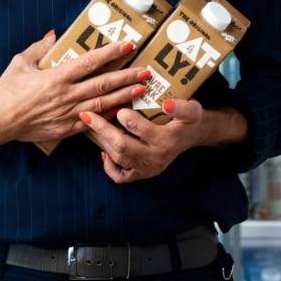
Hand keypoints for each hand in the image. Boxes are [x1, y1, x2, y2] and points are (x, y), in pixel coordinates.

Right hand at [0, 30, 149, 144]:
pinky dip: (108, 116)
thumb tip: (54, 34)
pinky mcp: (66, 129)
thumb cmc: (6, 90)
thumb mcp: (20, 63)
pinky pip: (93, 122)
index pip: (90, 62)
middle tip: (146, 71)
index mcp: (56, 77)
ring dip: (124, 96)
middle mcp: (65, 95)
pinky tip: (122, 111)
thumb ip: (40, 47)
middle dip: (127, 76)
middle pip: (103, 84)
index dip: (110, 53)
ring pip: (103, 104)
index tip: (127, 45)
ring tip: (141, 89)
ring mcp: (68, 114)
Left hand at [79, 99, 205, 183]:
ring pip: (118, 158)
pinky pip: (121, 176)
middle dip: (102, 130)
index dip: (126, 119)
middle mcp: (156, 157)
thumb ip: (182, 108)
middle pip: (122, 146)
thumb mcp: (192, 110)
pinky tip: (103, 150)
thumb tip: (166, 104)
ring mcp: (148, 168)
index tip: (118, 107)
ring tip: (92, 125)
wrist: (191, 136)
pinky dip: (108, 166)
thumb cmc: (187, 119)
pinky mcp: (142, 174)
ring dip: (102, 141)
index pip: (141, 130)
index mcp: (166, 139)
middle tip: (88, 114)